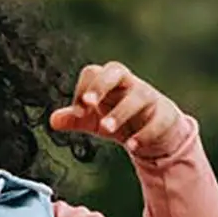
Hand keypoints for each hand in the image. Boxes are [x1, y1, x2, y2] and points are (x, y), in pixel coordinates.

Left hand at [48, 62, 182, 156]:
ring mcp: (149, 98)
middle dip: (101, 86)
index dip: (83, 89)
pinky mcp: (165, 116)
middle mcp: (130, 84)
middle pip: (116, 70)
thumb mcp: (95, 120)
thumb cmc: (121, 118)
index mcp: (110, 82)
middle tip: (88, 104)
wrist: (156, 132)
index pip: (94, 72)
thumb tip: (52, 121)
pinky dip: (144, 133)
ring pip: (137, 96)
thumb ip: (74, 119)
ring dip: (119, 113)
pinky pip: (156, 120)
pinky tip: (132, 146)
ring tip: (105, 130)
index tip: (77, 112)